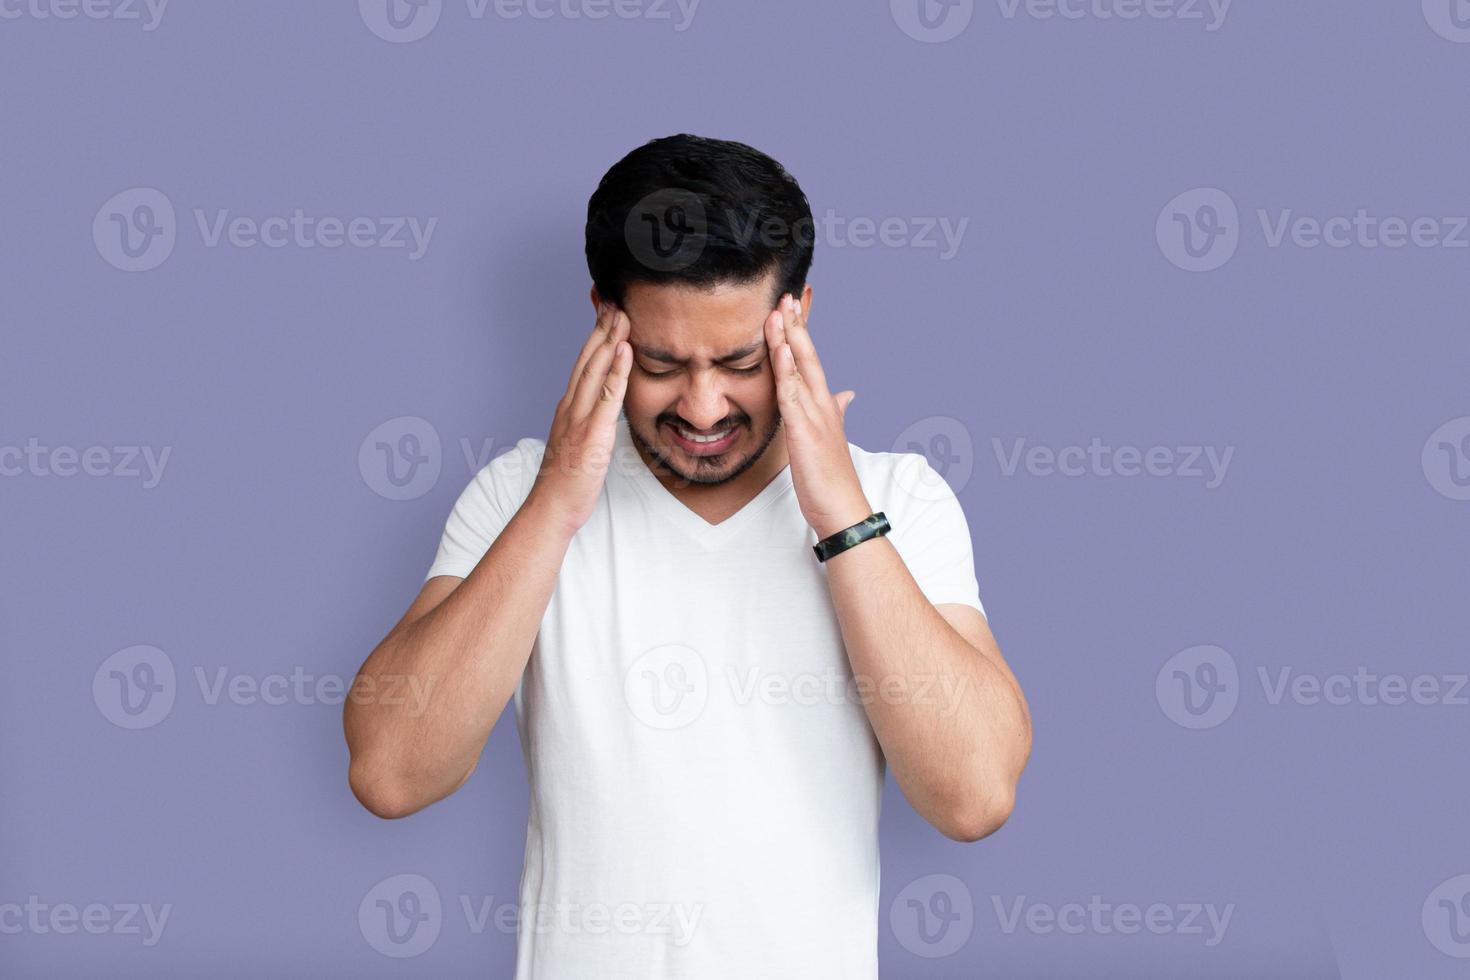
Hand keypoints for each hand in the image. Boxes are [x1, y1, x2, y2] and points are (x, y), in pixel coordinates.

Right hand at [530, 301, 630, 532]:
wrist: (552, 506)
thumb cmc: (567, 479)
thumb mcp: (577, 441)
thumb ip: (587, 420)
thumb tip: (603, 409)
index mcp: (568, 406)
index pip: (583, 363)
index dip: (594, 336)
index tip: (605, 312)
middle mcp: (571, 406)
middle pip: (587, 358)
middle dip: (602, 327)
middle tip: (615, 300)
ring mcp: (579, 418)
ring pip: (595, 370)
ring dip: (610, 339)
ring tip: (622, 313)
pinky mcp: (592, 433)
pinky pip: (607, 396)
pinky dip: (616, 370)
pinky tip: (625, 350)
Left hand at [766, 293, 873, 539]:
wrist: (842, 508)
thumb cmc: (832, 477)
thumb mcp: (831, 436)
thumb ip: (838, 410)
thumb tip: (848, 393)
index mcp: (825, 404)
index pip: (811, 360)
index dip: (801, 333)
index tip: (792, 308)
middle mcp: (823, 403)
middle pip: (807, 355)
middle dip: (796, 324)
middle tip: (786, 295)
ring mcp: (815, 414)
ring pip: (799, 368)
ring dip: (788, 338)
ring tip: (779, 311)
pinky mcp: (804, 429)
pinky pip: (792, 393)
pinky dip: (786, 370)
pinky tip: (780, 350)